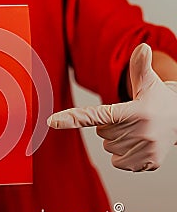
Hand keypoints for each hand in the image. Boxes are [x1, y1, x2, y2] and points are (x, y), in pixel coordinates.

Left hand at [47, 44, 176, 171]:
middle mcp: (140, 132)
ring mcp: (145, 150)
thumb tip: (141, 47)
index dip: (72, 118)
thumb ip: (140, 67)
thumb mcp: (149, 83)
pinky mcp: (148, 164)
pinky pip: (119, 163)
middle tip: (129, 119)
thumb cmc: (160, 100)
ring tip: (137, 131)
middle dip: (110, 126)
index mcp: (135, 112)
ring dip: (117, 140)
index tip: (52, 121)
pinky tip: (140, 145)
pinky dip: (124, 155)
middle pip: (102, 133)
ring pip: (109, 148)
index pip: (96, 115)